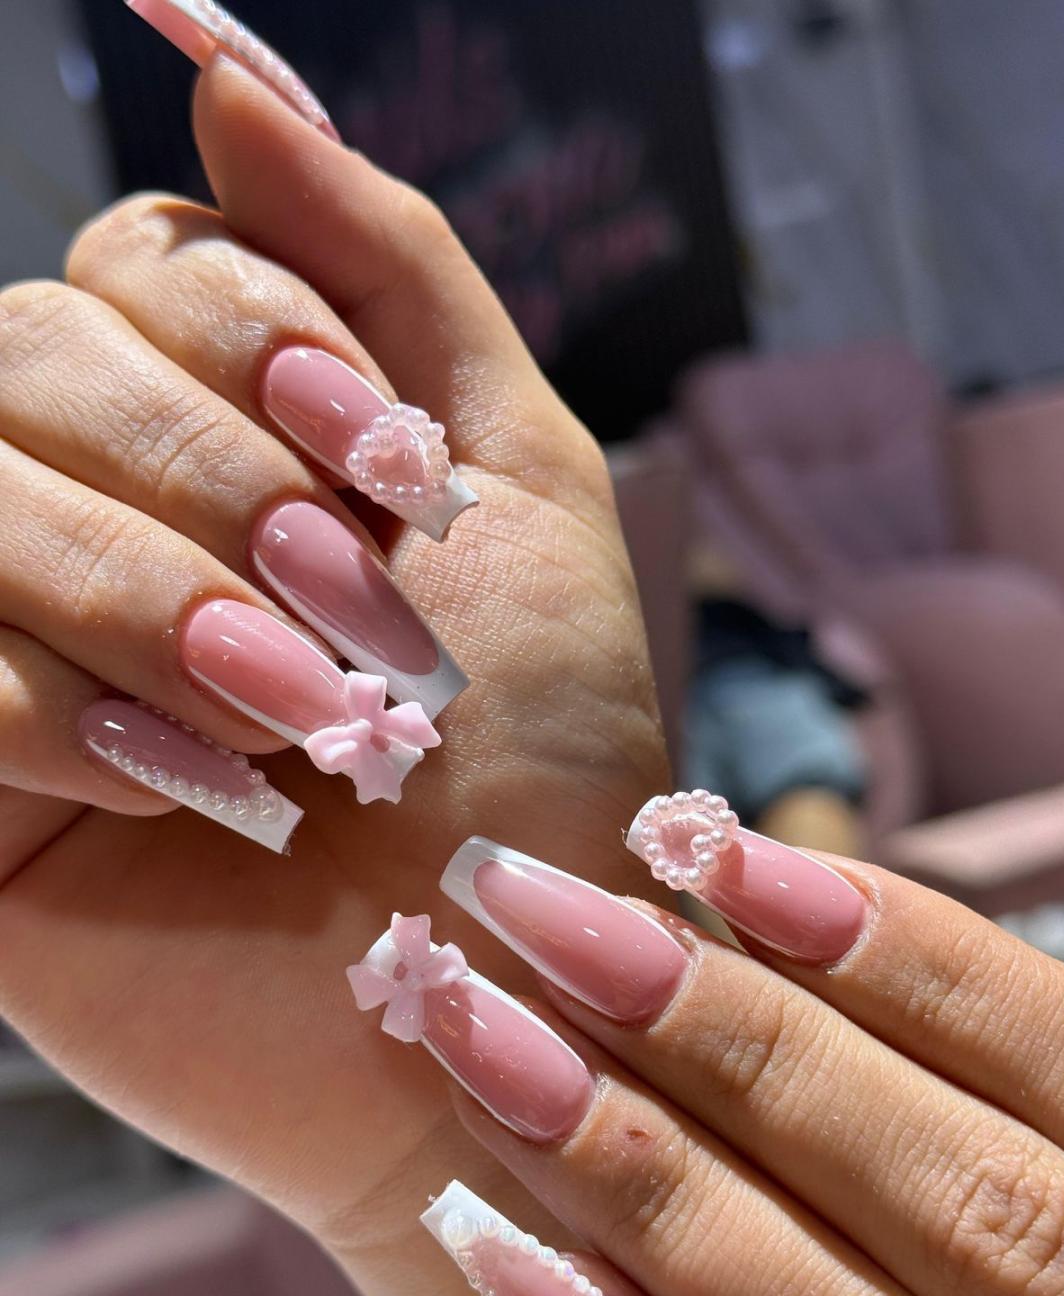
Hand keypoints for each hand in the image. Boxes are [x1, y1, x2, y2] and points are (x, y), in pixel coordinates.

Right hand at [0, 51, 664, 1295]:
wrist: (518, 964)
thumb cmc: (537, 732)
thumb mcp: (511, 468)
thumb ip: (382, 260)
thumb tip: (215, 66)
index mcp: (216, 422)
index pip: (132, 266)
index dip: (249, 336)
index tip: (384, 455)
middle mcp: (90, 504)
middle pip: (29, 357)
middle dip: (216, 478)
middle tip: (361, 613)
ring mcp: (9, 637)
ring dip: (155, 595)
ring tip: (307, 719)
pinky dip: (66, 714)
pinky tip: (199, 793)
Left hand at [410, 810, 1063, 1295]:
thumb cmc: (1006, 1232)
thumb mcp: (1022, 1141)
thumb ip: (942, 1074)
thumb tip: (753, 897)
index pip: (1051, 1062)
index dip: (895, 951)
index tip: (707, 846)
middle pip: (946, 1192)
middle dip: (729, 1038)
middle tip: (533, 908)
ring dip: (647, 1178)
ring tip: (482, 1038)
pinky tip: (509, 1262)